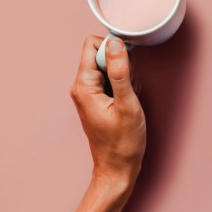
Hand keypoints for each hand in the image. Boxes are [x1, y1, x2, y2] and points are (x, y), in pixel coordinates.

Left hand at [69, 36, 145, 189]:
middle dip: (122, 66)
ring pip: (109, 69)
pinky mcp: (97, 100)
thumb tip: (115, 43)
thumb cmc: (123, 143)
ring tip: (129, 101)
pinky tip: (128, 105)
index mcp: (84, 85)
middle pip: (101, 55)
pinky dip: (124, 89)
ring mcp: (88, 94)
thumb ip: (120, 72)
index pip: (93, 45)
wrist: (118, 168)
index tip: (127, 67)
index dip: (114, 50)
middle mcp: (81, 87)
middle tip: (130, 89)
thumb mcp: (127, 105)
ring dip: (125, 79)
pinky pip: (111, 82)